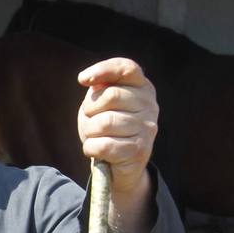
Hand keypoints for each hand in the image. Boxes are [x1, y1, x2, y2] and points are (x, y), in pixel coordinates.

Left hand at [77, 58, 157, 195]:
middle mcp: (150, 105)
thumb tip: (92, 82)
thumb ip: (100, 87)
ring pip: (104, 123)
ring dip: (89, 132)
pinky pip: (103, 145)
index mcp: (143, 87)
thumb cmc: (106, 128)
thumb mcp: (101, 103)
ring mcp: (147, 128)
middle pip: (111, 96)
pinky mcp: (139, 150)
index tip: (83, 80)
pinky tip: (96, 150)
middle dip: (90, 110)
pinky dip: (91, 148)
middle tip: (91, 119)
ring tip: (96, 136)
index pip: (127, 68)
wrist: (117, 164)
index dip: (103, 70)